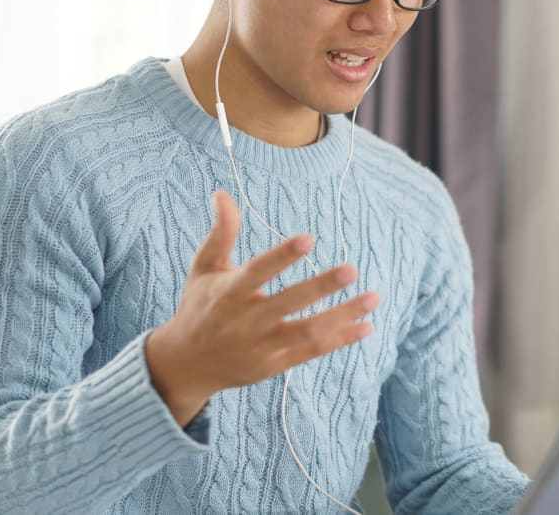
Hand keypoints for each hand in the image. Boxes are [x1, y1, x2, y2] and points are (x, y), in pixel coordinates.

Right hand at [145, 191, 379, 426]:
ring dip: (343, 315)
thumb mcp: (205, 269)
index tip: (309, 238)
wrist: (184, 365)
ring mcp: (262, 346)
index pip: (258, 271)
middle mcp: (246, 320)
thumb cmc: (199, 307)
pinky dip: (340, 340)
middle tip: (352, 269)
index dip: (282, 256)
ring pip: (307, 331)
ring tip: (374, 297)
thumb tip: (223, 193)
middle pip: (288, 302)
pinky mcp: (273, 366)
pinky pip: (312, 352)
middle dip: (321, 287)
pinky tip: (368, 326)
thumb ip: (221, 233)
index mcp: (230, 293)